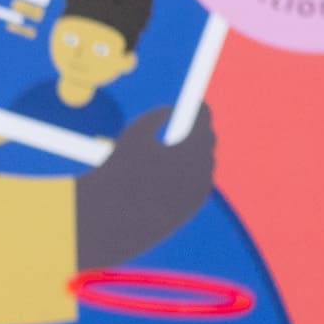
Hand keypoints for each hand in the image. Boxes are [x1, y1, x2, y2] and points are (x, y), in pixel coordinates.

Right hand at [75, 103, 217, 268]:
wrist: (116, 219)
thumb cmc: (121, 170)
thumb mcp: (132, 136)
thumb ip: (154, 116)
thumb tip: (170, 110)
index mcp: (192, 146)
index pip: (203, 119)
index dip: (198, 110)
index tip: (194, 105)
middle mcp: (202, 167)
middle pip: (207, 141)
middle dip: (198, 131)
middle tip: (190, 123)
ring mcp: (201, 188)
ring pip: (204, 164)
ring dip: (196, 154)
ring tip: (185, 144)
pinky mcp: (194, 206)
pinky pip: (197, 184)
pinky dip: (191, 175)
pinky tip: (181, 170)